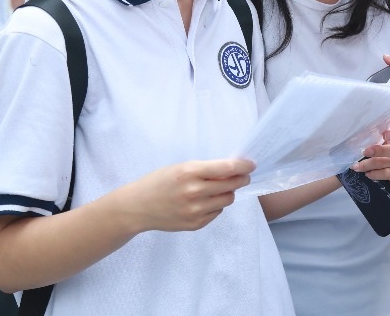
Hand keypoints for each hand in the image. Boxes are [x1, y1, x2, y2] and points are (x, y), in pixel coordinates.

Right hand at [117, 159, 253, 232]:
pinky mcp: (195, 224)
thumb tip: (235, 169)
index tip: (251, 164)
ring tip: (217, 188)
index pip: (228, 168)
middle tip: (242, 176)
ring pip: (228, 199)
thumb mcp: (181, 168)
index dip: (244, 166)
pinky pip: (217, 212)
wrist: (137, 207)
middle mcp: (194, 192)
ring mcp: (195, 210)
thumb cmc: (160, 182)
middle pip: (232, 185)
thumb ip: (206, 169)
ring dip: (228, 192)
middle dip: (240, 179)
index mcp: (190, 173)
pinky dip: (215, 205)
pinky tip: (203, 201)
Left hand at [352, 123, 389, 181]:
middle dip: (381, 151)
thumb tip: (356, 139)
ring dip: (371, 164)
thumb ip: (372, 137)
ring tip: (357, 166)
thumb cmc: (377, 145)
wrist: (378, 163)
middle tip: (365, 151)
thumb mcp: (375, 139)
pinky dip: (376, 174)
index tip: (385, 134)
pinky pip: (388, 174)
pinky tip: (367, 173)